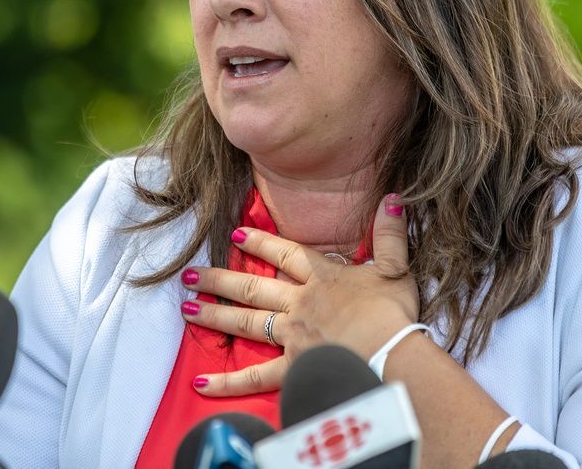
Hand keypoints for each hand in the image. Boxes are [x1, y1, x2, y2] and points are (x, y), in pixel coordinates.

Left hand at [180, 193, 419, 395]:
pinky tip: (201, 383)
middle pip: (253, 287)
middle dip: (219, 280)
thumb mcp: (396, 268)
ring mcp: (293, 335)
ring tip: (185, 310)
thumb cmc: (394, 314)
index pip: (287, 255)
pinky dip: (228, 382)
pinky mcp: (294, 368)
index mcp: (324, 278)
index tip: (236, 234)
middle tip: (189, 275)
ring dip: (213, 316)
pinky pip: (255, 377)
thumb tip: (394, 197)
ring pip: (245, 323)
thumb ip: (391, 234)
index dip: (262, 243)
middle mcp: (300, 303)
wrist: (389, 353)